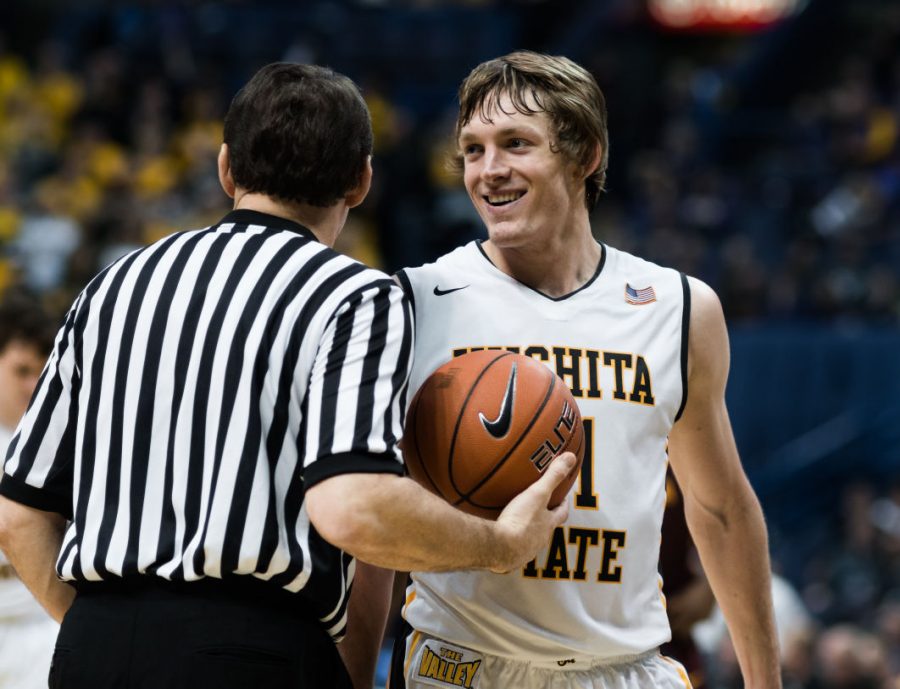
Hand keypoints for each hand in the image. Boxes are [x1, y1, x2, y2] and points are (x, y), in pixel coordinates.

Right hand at [489, 452, 574, 572]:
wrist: (498, 547)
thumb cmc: (520, 521)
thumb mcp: (537, 494)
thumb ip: (553, 476)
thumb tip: (570, 458)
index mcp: (547, 526)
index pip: (561, 514)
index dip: (563, 505)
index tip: (562, 498)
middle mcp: (538, 541)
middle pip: (545, 528)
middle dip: (543, 519)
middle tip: (538, 509)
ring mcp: (523, 552)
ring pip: (528, 540)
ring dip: (525, 532)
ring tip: (515, 522)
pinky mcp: (507, 558)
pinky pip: (509, 548)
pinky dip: (506, 540)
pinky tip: (497, 534)